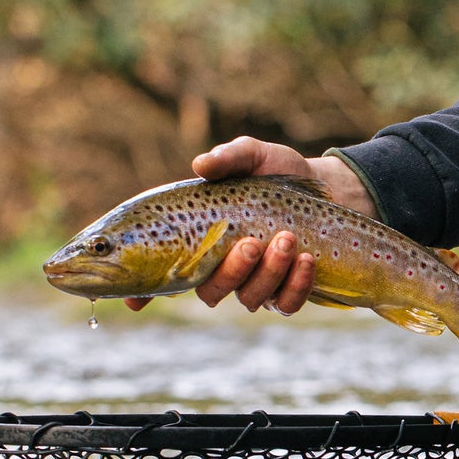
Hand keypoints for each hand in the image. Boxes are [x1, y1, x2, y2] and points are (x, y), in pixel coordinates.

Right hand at [122, 133, 380, 311]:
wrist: (326, 187)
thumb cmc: (276, 172)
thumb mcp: (253, 155)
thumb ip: (229, 157)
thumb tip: (202, 165)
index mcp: (200, 238)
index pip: (163, 271)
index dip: (142, 290)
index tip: (132, 301)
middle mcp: (222, 267)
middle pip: (210, 290)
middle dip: (231, 271)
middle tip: (251, 242)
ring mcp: (255, 282)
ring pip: (250, 298)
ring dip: (269, 272)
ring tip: (288, 240)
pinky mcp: (288, 291)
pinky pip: (286, 303)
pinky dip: (296, 285)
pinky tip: (307, 259)